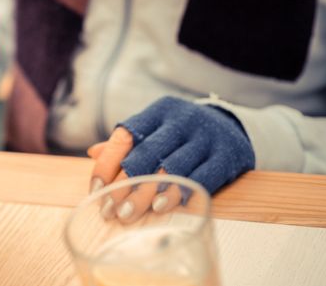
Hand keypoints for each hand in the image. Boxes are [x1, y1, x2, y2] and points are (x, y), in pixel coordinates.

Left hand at [87, 97, 254, 221]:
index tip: (96, 188)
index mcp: (158, 112)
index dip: (108, 163)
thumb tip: (93, 153)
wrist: (232, 125)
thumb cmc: (182, 132)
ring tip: (130, 214)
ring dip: (148, 193)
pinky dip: (179, 194)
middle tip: (111, 210)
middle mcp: (181, 120)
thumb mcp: (156, 129)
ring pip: (172, 167)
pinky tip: (162, 208)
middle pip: (147, 153)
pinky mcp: (227, 155)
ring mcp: (206, 137)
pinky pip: (201, 177)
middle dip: (126, 184)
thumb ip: (127, 143)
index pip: (126, 135)